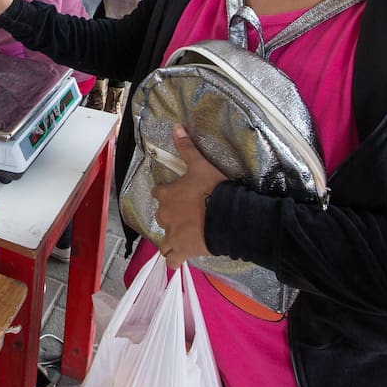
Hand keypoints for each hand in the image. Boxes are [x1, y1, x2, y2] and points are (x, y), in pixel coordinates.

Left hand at [152, 127, 228, 268]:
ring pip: (163, 241)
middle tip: (186, 216)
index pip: (158, 193)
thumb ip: (187, 148)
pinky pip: (171, 260)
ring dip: (170, 239)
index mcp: (167, 195)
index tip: (176, 195)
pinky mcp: (182, 251)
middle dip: (170, 217)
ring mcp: (172, 235)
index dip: (166, 194)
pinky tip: (180, 258)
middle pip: (161, 216)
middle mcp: (165, 215)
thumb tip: (176, 126)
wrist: (228, 216)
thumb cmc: (214, 190)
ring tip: (181, 238)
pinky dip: (174, 260)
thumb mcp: (201, 165)